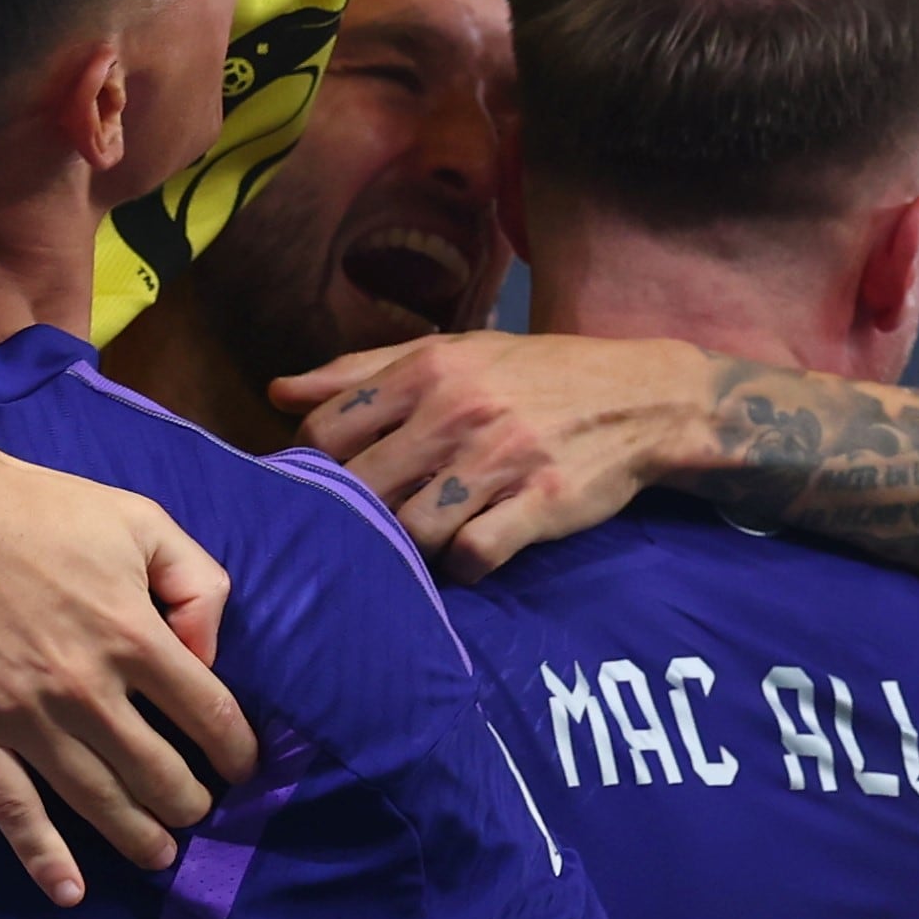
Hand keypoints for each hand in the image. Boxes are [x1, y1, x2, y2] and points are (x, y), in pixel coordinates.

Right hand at [0, 412, 255, 906]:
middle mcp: (85, 687)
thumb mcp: (143, 520)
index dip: (237, 752)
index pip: (209, 715)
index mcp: (133, 633)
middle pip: (159, 773)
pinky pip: (13, 810)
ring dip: (139, 838)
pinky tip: (71, 891)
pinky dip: (44, 858)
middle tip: (196, 811)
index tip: (241, 768)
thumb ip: (197, 585)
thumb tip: (208, 657)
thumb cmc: (43, 509)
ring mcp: (24, 717)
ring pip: (97, 801)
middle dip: (189, 803)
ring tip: (161, 854)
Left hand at [275, 332, 715, 578]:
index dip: (316, 467)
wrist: (642, 398)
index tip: (334, 484)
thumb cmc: (537, 375)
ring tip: (423, 541)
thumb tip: (276, 393)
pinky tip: (470, 553)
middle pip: (360, 488)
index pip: (326, 431)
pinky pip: (472, 558)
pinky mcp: (538, 506)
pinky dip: (463, 566)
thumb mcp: (452, 353)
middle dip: (357, 515)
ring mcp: (499, 461)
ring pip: (410, 530)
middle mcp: (456, 411)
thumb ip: (362, 371)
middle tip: (370, 528)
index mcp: (427, 368)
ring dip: (409, 546)